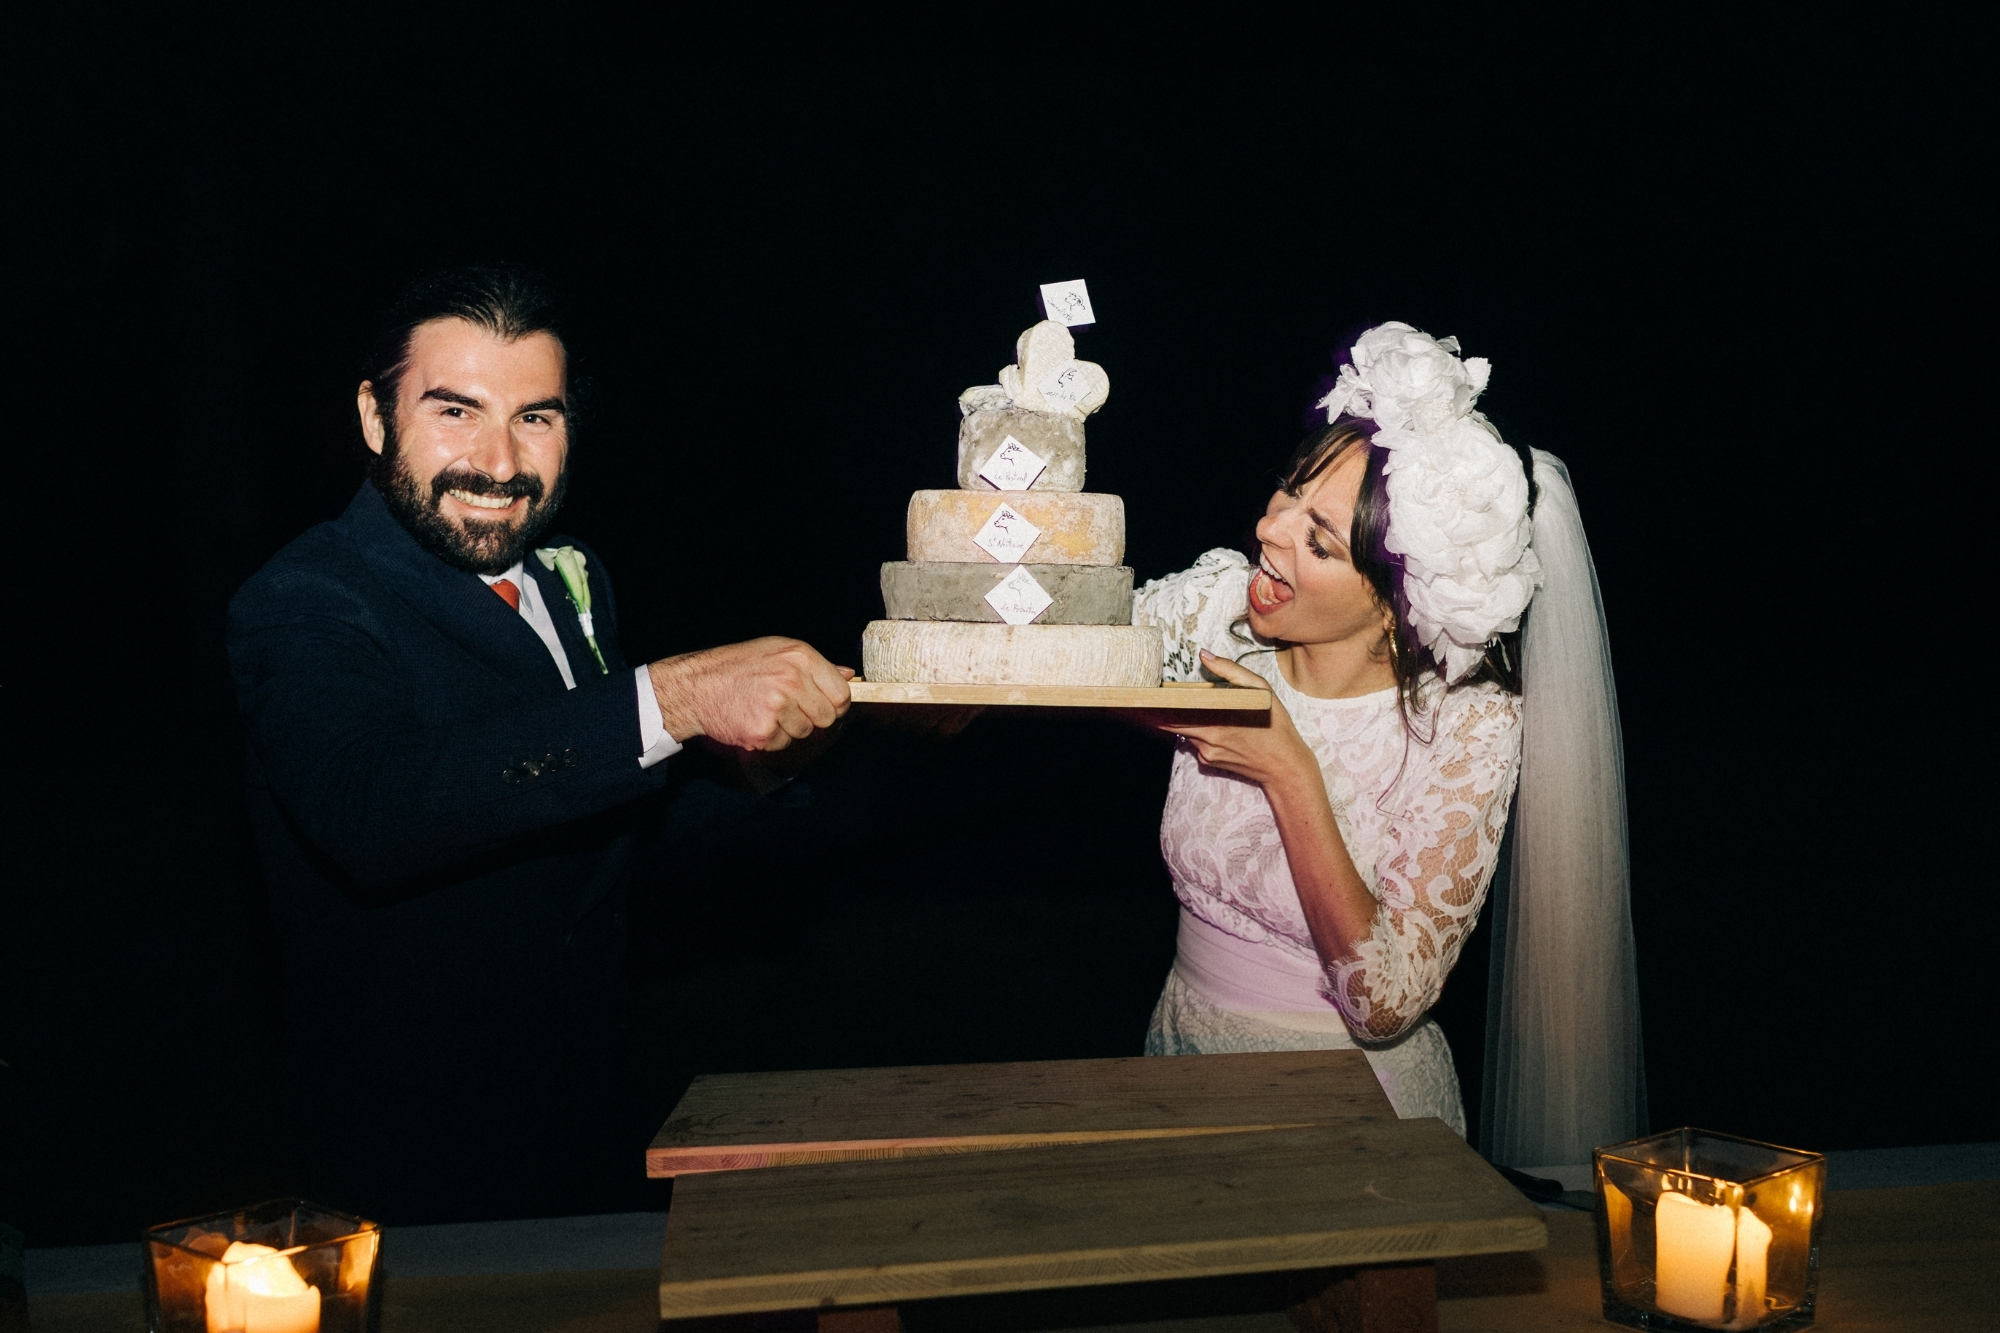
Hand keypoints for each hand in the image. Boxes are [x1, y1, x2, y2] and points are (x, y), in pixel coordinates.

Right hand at [648, 637, 852, 750]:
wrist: (696, 686)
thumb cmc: (739, 666)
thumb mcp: (778, 652)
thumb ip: (815, 666)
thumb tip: (849, 675)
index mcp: (800, 656)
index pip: (842, 693)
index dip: (834, 704)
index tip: (822, 704)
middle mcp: (791, 679)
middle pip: (827, 717)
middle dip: (812, 717)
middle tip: (787, 708)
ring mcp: (777, 706)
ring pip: (805, 732)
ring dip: (789, 728)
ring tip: (765, 710)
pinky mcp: (763, 731)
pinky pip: (783, 744)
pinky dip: (771, 738)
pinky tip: (753, 720)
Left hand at [1152, 651, 1320, 790]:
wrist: (1284, 766)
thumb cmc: (1275, 724)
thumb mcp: (1262, 690)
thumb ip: (1231, 671)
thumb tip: (1205, 655)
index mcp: (1217, 720)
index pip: (1173, 712)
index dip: (1153, 705)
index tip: (1138, 695)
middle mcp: (1207, 739)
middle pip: (1170, 723)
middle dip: (1158, 711)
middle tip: (1144, 698)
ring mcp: (1206, 753)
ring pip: (1183, 731)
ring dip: (1181, 719)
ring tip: (1181, 705)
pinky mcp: (1208, 762)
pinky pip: (1194, 743)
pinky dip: (1196, 732)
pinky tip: (1211, 726)